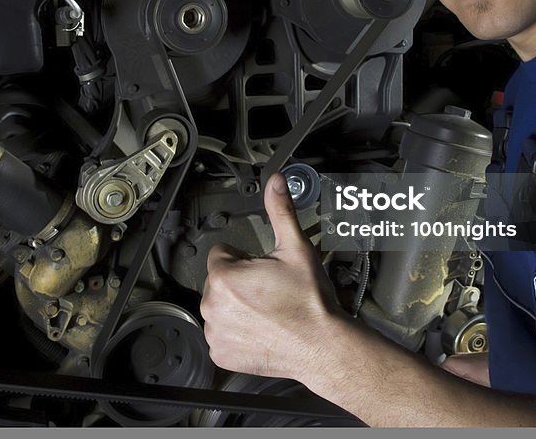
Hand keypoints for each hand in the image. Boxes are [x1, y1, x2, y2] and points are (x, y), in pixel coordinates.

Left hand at [200, 173, 343, 379]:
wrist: (323, 346)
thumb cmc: (310, 303)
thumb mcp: (296, 249)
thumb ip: (280, 211)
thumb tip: (275, 183)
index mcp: (224, 276)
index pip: (222, 254)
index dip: (245, 259)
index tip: (263, 270)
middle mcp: (213, 305)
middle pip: (219, 281)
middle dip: (240, 282)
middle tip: (269, 290)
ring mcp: (215, 332)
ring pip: (220, 307)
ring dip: (237, 307)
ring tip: (267, 311)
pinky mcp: (221, 353)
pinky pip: (222, 334)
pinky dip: (237, 332)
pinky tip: (261, 329)